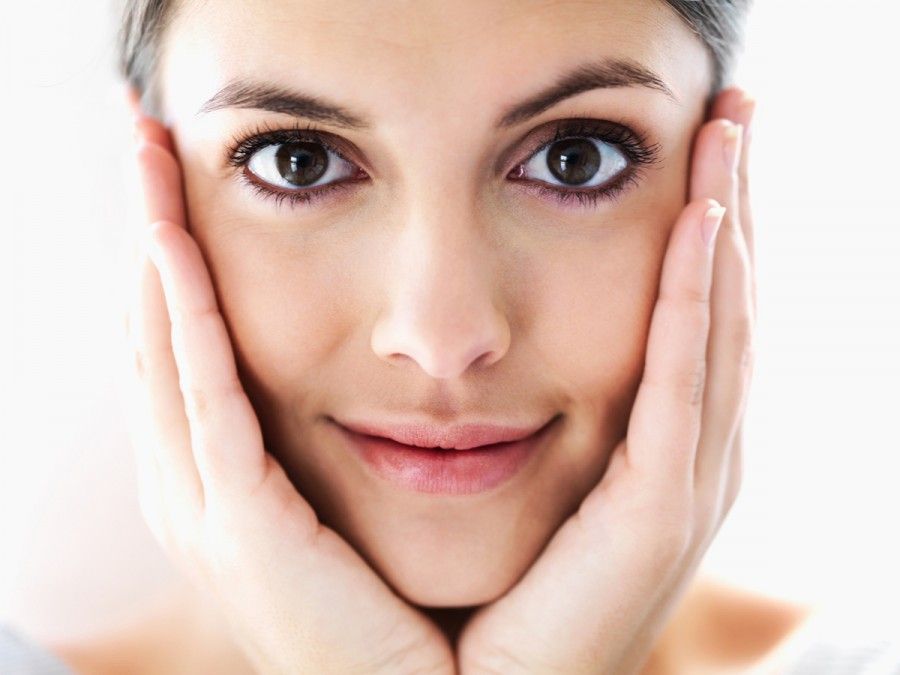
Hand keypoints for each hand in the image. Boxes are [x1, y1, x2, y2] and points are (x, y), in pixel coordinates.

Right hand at [121, 99, 456, 674]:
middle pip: (154, 331)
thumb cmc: (406, 608)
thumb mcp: (354, 509)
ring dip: (151, 246)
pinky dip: (183, 311)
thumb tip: (358, 372)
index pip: (183, 346)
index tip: (178, 182)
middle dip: (146, 231)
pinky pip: (202, 393)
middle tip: (144, 138)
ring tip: (144, 154)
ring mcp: (203, 507)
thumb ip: (335, 444)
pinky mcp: (238, 523)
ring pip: (161, 346)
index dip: (172, 261)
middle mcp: (194, 488)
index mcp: (225, 483)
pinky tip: (171, 238)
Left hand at [455, 87, 756, 674]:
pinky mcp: (659, 509)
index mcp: (663, 450)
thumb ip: (542, 413)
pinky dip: (698, 302)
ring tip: (732, 138)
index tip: (703, 146)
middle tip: (735, 113)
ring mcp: (689, 485)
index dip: (709, 229)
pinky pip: (684, 384)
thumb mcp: (528, 480)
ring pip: (723, 328)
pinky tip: (701, 224)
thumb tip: (510, 345)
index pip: (696, 316)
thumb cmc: (494, 587)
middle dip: (737, 206)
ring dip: (731, 228)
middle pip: (728, 307)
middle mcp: (694, 459)